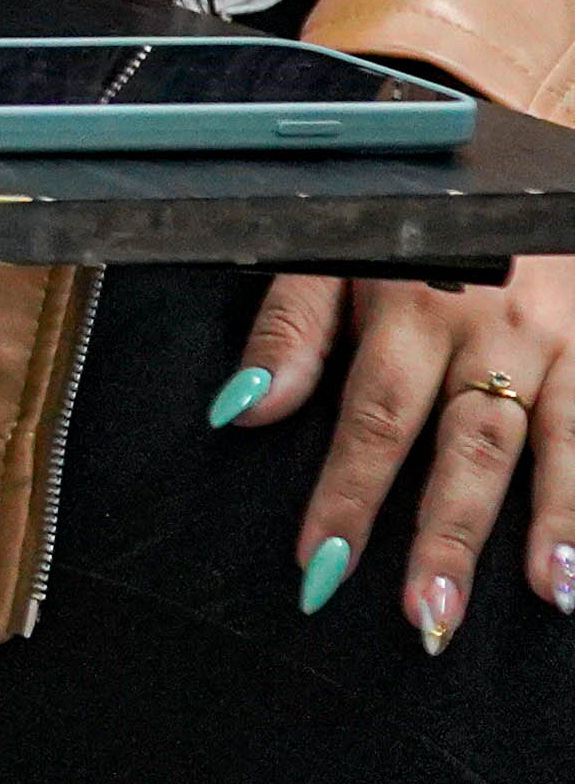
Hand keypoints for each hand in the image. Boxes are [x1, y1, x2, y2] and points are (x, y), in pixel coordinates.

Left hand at [216, 256, 574, 653]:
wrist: (510, 169)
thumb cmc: (405, 220)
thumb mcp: (332, 248)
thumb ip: (290, 326)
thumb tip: (242, 410)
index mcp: (412, 304)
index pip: (374, 415)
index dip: (347, 492)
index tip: (322, 564)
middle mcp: (494, 329)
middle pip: (469, 447)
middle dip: (448, 535)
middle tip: (428, 613)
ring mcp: (562, 342)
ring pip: (559, 442)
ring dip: (556, 520)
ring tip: (550, 591)